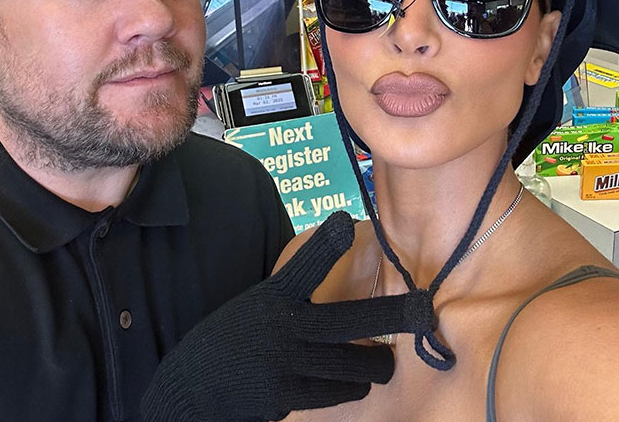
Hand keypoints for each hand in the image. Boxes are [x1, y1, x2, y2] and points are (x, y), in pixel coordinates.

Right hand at [141, 211, 420, 421]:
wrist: (193, 384)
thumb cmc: (238, 337)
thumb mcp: (262, 305)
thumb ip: (299, 301)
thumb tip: (348, 306)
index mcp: (276, 295)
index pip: (304, 265)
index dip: (326, 243)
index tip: (345, 222)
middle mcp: (284, 326)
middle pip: (352, 320)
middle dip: (395, 316)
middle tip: (425, 311)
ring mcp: (287, 364)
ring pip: (358, 366)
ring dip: (375, 365)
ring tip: (379, 362)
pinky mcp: (288, 396)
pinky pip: (340, 393)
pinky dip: (347, 388)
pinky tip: (342, 384)